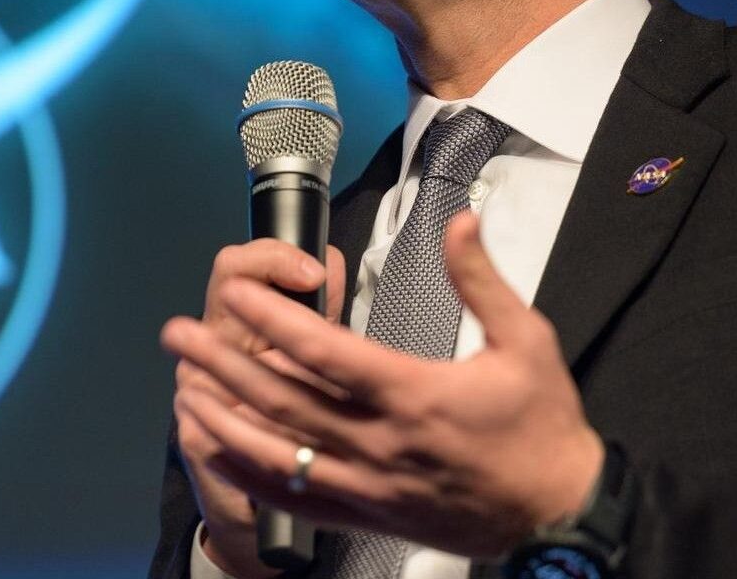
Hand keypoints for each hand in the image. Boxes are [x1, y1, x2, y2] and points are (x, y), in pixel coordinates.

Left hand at [160, 212, 602, 560]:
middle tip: (178, 335)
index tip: (234, 291)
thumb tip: (462, 220)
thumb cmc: (543, 426)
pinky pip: (297, 498)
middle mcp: (382, 444)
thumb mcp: (527, 340)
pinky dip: (251, 475)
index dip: (272, 319)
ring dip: (224, 420)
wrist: (558, 514)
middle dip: (224, 363)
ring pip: (279, 453)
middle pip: (284, 400)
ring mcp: (370, 486)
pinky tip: (220, 452)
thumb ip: (483, 280)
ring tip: (183, 390)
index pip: (324, 352)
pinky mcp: (368, 516)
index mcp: (415, 395)